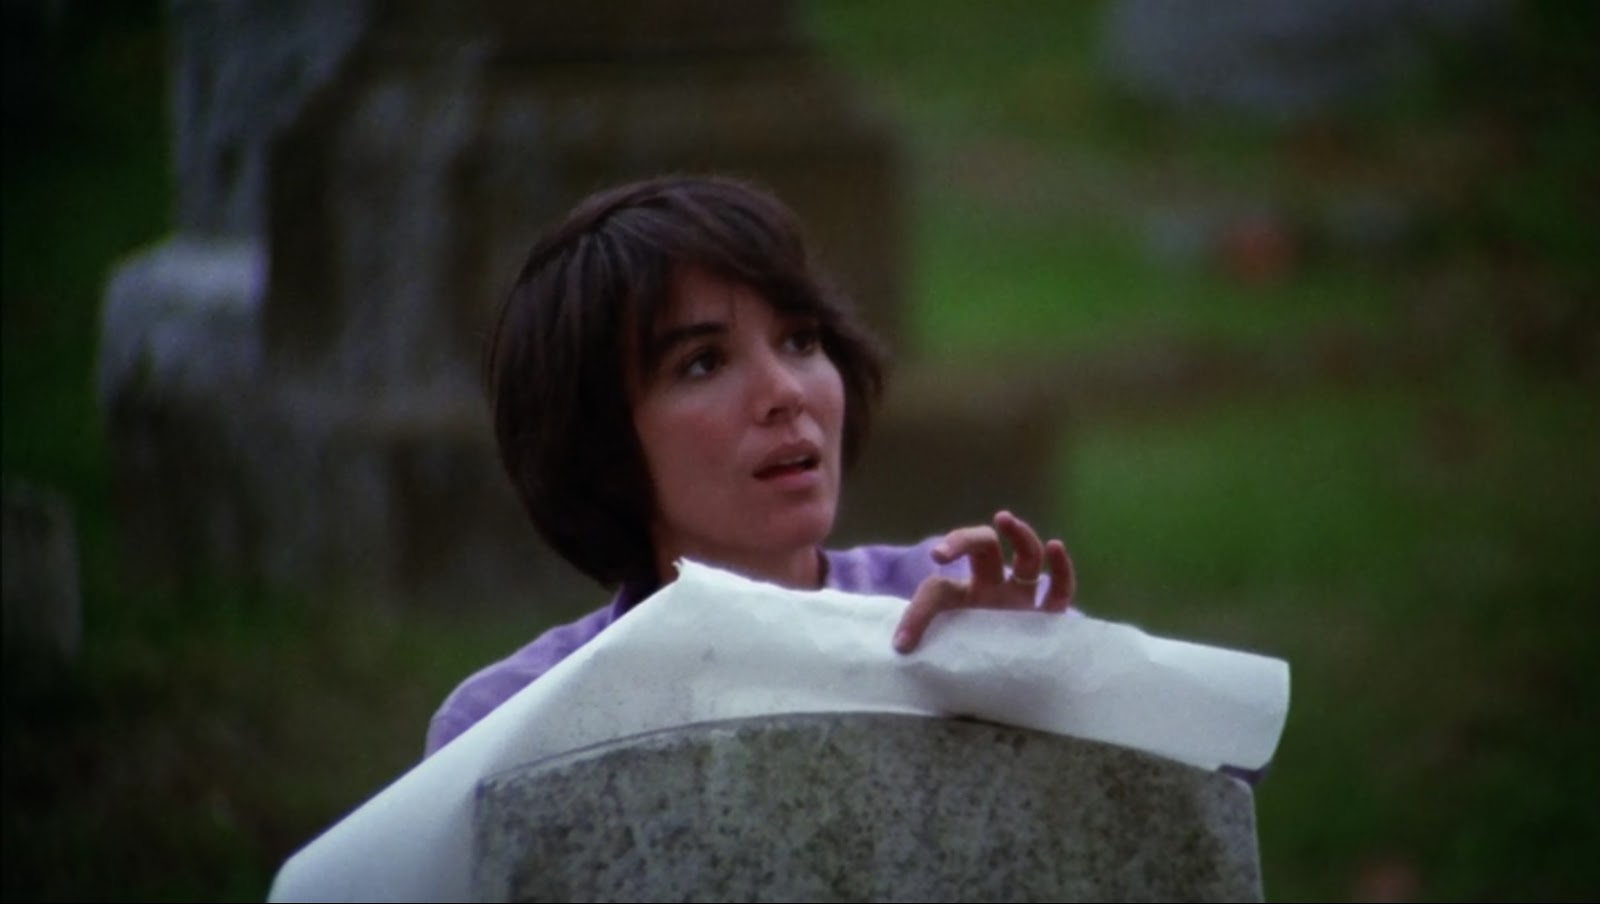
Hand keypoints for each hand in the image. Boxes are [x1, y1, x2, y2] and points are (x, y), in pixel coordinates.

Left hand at [893, 510, 1074, 652]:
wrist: (997, 695)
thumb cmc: (965, 668)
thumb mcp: (939, 654)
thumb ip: (924, 643)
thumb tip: (901, 647)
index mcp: (962, 600)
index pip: (940, 588)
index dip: (917, 612)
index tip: (905, 636)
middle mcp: (992, 592)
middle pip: (983, 549)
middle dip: (965, 539)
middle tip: (945, 551)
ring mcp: (1021, 601)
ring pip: (1026, 557)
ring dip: (1017, 535)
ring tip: (1004, 519)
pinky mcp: (1046, 620)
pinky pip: (1059, 590)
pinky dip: (1061, 568)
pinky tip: (1056, 548)